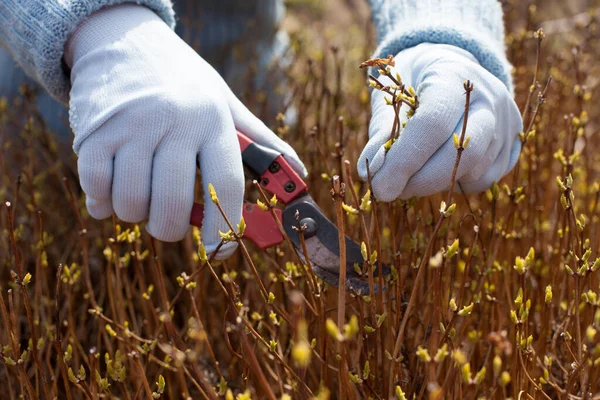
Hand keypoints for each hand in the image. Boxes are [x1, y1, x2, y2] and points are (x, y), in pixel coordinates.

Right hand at [66, 4, 305, 257]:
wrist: (124, 41)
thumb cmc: (183, 85)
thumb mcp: (224, 102)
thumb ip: (260, 141)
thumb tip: (302, 174)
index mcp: (213, 119)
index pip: (225, 183)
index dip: (225, 227)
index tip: (220, 252)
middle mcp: (174, 122)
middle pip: (172, 204)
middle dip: (169, 228)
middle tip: (168, 223)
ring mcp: (131, 126)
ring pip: (131, 203)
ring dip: (135, 214)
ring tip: (141, 196)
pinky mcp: (93, 132)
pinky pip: (96, 189)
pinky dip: (103, 203)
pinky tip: (111, 192)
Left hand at [358, 43, 521, 200]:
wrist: (449, 68)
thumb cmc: (411, 85)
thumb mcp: (390, 99)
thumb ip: (381, 134)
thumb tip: (370, 173)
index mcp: (454, 74)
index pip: (432, 124)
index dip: (404, 161)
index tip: (378, 187)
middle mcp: (490, 96)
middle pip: (464, 152)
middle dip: (421, 181)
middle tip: (389, 191)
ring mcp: (507, 119)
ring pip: (476, 170)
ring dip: (434, 184)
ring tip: (408, 178)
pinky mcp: (514, 141)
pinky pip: (485, 178)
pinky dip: (456, 183)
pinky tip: (437, 169)